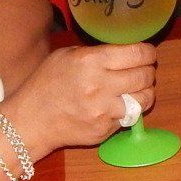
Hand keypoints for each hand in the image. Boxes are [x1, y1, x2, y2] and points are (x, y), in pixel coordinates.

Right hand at [2, 43, 156, 158]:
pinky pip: (130, 117)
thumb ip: (96, 52)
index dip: (148, 53)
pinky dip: (129, 110)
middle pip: (144, 76)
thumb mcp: (66, 56)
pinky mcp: (105, 130)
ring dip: (145, 92)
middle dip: (149, 71)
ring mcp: (104, 110)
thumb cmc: (46, 84)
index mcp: (90, 61)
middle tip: (144, 70)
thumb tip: (125, 50)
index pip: (137, 53)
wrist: (31, 121)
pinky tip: (119, 105)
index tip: (148, 54)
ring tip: (138, 89)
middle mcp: (100, 85)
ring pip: (144, 99)